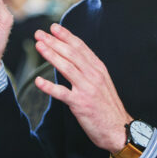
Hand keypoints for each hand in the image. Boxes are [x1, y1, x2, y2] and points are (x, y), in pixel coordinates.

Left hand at [33, 23, 131, 152]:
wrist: (119, 129)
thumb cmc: (108, 107)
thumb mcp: (103, 82)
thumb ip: (89, 70)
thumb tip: (74, 58)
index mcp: (99, 69)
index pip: (81, 47)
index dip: (66, 36)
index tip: (53, 28)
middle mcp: (93, 76)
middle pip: (71, 54)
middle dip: (54, 42)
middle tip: (39, 33)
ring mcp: (87, 89)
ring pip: (66, 67)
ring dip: (51, 55)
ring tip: (39, 46)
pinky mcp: (80, 104)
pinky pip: (62, 93)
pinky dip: (49, 86)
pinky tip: (38, 81)